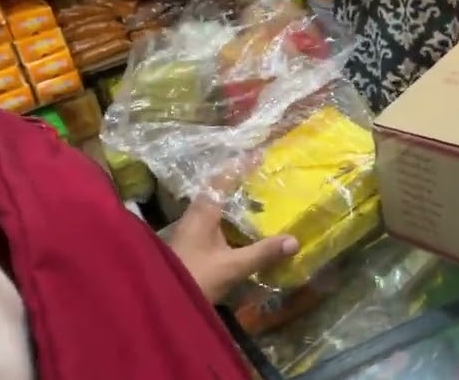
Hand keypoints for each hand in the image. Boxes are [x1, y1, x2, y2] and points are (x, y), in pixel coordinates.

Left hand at [167, 161, 298, 302]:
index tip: (259, 154)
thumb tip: (294, 240)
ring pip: (214, 206)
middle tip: (261, 173)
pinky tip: (241, 226)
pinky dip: (229, 217)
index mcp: (203, 212)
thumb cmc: (196, 278)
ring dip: (233, 199)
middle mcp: (194, 215)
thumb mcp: (232, 267)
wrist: (163, 303)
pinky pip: (213, 220)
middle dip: (238, 180)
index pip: (223, 180)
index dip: (241, 166)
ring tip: (256, 195)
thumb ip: (262, 253)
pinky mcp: (191, 243)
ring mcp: (190, 230)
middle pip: (217, 189)